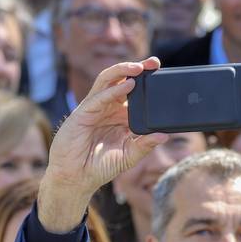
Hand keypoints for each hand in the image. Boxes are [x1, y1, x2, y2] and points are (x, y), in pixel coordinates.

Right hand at [38, 58, 167, 232]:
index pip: (135, 94)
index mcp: (120, 117)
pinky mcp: (83, 112)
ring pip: (108, 80)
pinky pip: (99, 96)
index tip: (162, 74)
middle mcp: (108, 108)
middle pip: (123, 80)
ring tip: (140, 67)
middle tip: (155, 63)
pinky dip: (114, 90)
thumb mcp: (129, 156)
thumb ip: (144, 145)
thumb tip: (164, 135)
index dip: (147, 82)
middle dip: (138, 69)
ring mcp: (95, 108)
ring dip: (123, 71)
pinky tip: (128, 85)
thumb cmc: (100, 167)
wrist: (76, 178)